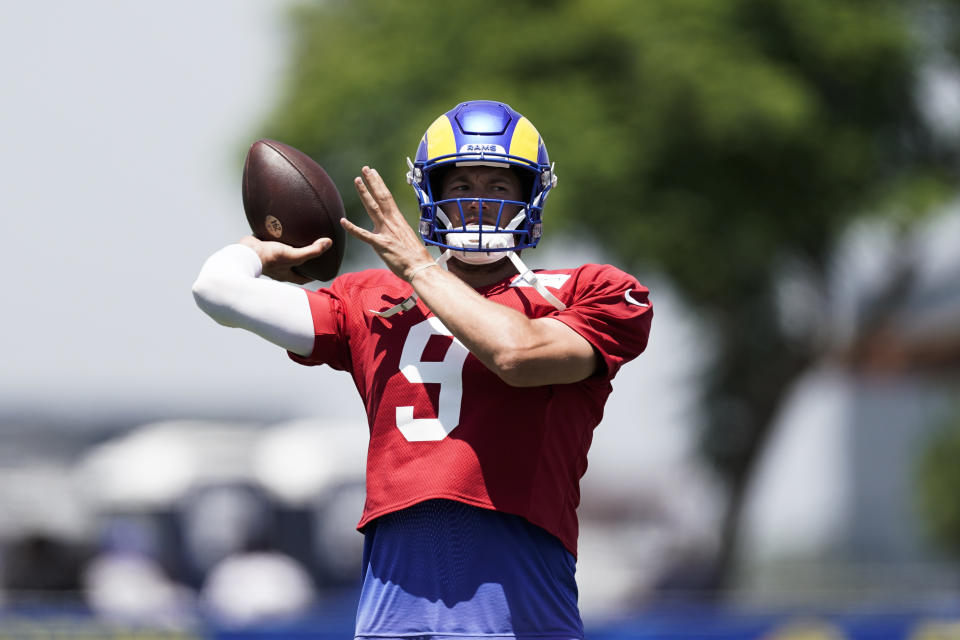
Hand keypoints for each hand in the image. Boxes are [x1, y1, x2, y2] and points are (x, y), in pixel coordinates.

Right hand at [238, 235, 330, 283]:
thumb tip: (328, 243)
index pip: (302, 278)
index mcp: (286, 274)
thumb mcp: (293, 255)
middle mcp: (277, 269)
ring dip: (288, 249)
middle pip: (292, 267)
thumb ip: (311, 251)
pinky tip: (280, 229)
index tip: (319, 271)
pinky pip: (270, 244)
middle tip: (309, 252)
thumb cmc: (268, 258)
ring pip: (281, 255)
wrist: (245, 252)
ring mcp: (268, 260)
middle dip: (300, 261)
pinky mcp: (260, 249)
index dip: (312, 276)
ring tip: (296, 239)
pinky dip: (276, 238)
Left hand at [343, 166, 433, 280]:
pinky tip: (343, 221)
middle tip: (365, 169)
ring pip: (373, 208)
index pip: (387, 197)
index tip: (374, 173)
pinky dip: (352, 228)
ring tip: (358, 180)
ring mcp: (386, 232)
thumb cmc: (413, 256)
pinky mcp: (381, 244)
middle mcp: (392, 222)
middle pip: (381, 197)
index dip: (379, 184)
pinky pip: (364, 235)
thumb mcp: (404, 239)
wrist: (420, 267)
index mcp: (397, 220)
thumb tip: (389, 232)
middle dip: (372, 182)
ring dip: (365, 193)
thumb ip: (394, 233)